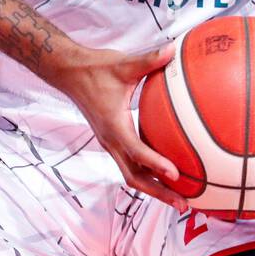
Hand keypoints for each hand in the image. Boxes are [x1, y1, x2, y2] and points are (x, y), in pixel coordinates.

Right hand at [49, 43, 186, 211]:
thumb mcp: (123, 64)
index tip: (176, 174)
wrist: (70, 73)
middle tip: (184, 204)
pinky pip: (131, 164)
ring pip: (132, 174)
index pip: (137, 151)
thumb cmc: (96, 69)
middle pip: (135, 177)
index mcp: (114, 126)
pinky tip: (167, 173)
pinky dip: (149, 174)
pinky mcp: (112, 141)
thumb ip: (149, 60)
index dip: (156, 164)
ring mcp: (111, 143)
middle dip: (159, 193)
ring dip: (154, 188)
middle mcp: (111, 141)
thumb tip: (173, 51)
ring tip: (180, 199)